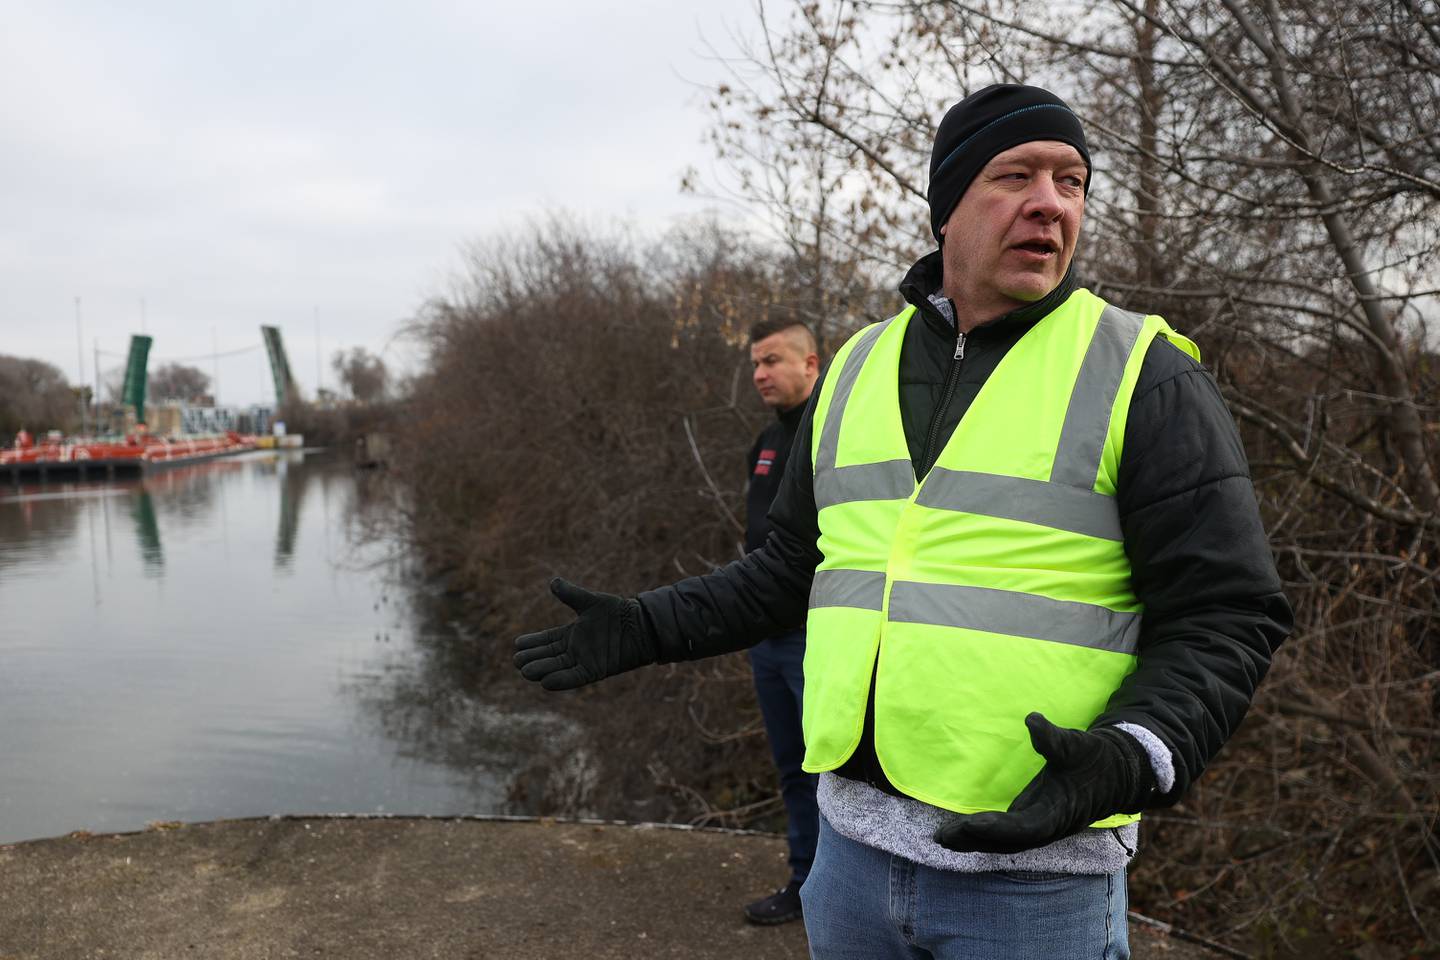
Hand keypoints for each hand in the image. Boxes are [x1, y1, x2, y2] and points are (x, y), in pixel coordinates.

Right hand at [513, 578, 654, 690]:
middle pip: (547, 656)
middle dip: (532, 658)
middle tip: (517, 660)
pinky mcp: (595, 671)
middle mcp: (574, 649)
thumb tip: (553, 582)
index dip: (532, 643)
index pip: (545, 640)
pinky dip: (560, 680)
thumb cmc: (617, 612)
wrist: (640, 625)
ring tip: (525, 671)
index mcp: (571, 634)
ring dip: (542, 670)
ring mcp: (583, 661)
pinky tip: (545, 682)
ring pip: (557, 668)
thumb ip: (571, 594)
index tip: (517, 644)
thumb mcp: (590, 602)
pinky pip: (574, 678)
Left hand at [933, 712, 1156, 853]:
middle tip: (943, 835)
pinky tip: (962, 832)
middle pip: (1008, 842)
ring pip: (1005, 842)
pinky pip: (1007, 835)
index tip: (971, 823)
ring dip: (975, 842)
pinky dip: (984, 836)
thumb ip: (1052, 738)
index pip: (1024, 827)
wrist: (1116, 774)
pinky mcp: (1035, 822)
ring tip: (942, 838)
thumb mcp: (1076, 745)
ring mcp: (1040, 827)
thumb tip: (1032, 719)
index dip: (998, 828)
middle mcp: (1047, 827)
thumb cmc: (1094, 758)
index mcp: (1058, 813)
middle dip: (976, 840)